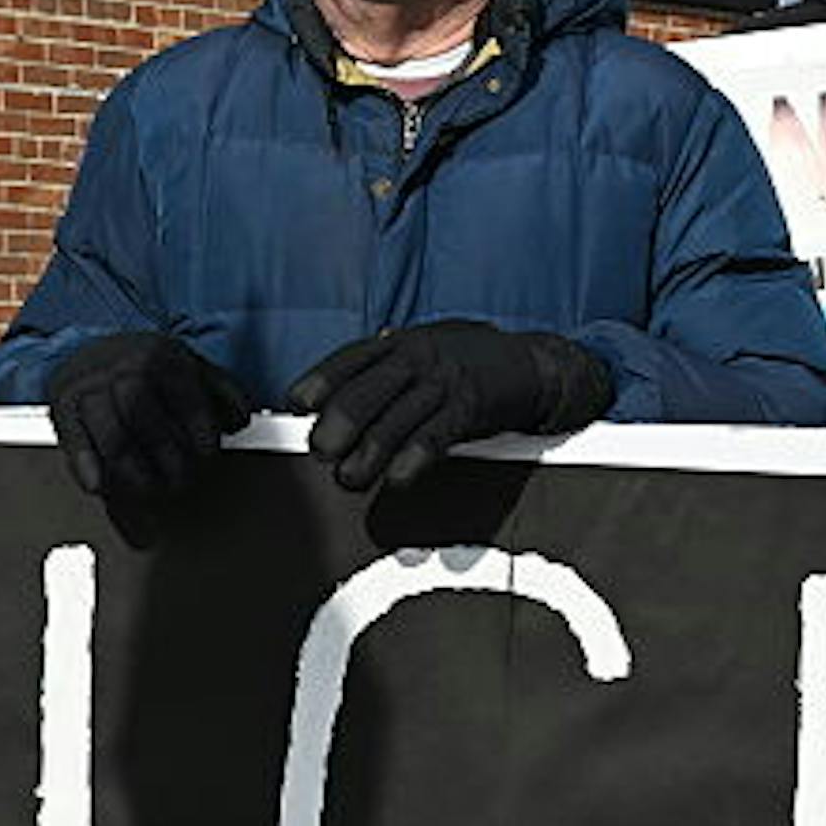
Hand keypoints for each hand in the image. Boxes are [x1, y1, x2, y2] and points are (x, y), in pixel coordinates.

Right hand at [45, 331, 248, 498]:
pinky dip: (85, 464)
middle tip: (180, 480)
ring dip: (134, 472)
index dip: (201, 435)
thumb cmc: (145, 364)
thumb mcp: (190, 365)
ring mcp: (91, 386)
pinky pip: (73, 438)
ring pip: (114, 436)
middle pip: (148, 421)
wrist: (91, 347)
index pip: (187, 401)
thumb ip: (222, 391)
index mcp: (162, 356)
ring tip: (150, 488)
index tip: (206, 456)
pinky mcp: (64, 404)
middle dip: (168, 459)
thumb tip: (240, 421)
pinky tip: (98, 485)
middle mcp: (124, 368)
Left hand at [287, 321, 615, 492]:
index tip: (296, 405)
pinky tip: (397, 480)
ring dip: (367, 455)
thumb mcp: (420, 351)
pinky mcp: (468, 409)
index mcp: (398, 345)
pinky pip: (435, 436)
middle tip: (321, 451)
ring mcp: (442, 384)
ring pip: (395, 421)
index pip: (348, 361)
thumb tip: (331, 392)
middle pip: (364, 393)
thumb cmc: (466, 362)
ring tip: (349, 479)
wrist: (529, 363)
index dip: (318, 382)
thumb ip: (380, 368)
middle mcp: (416, 359)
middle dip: (337, 426)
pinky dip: (413, 460)